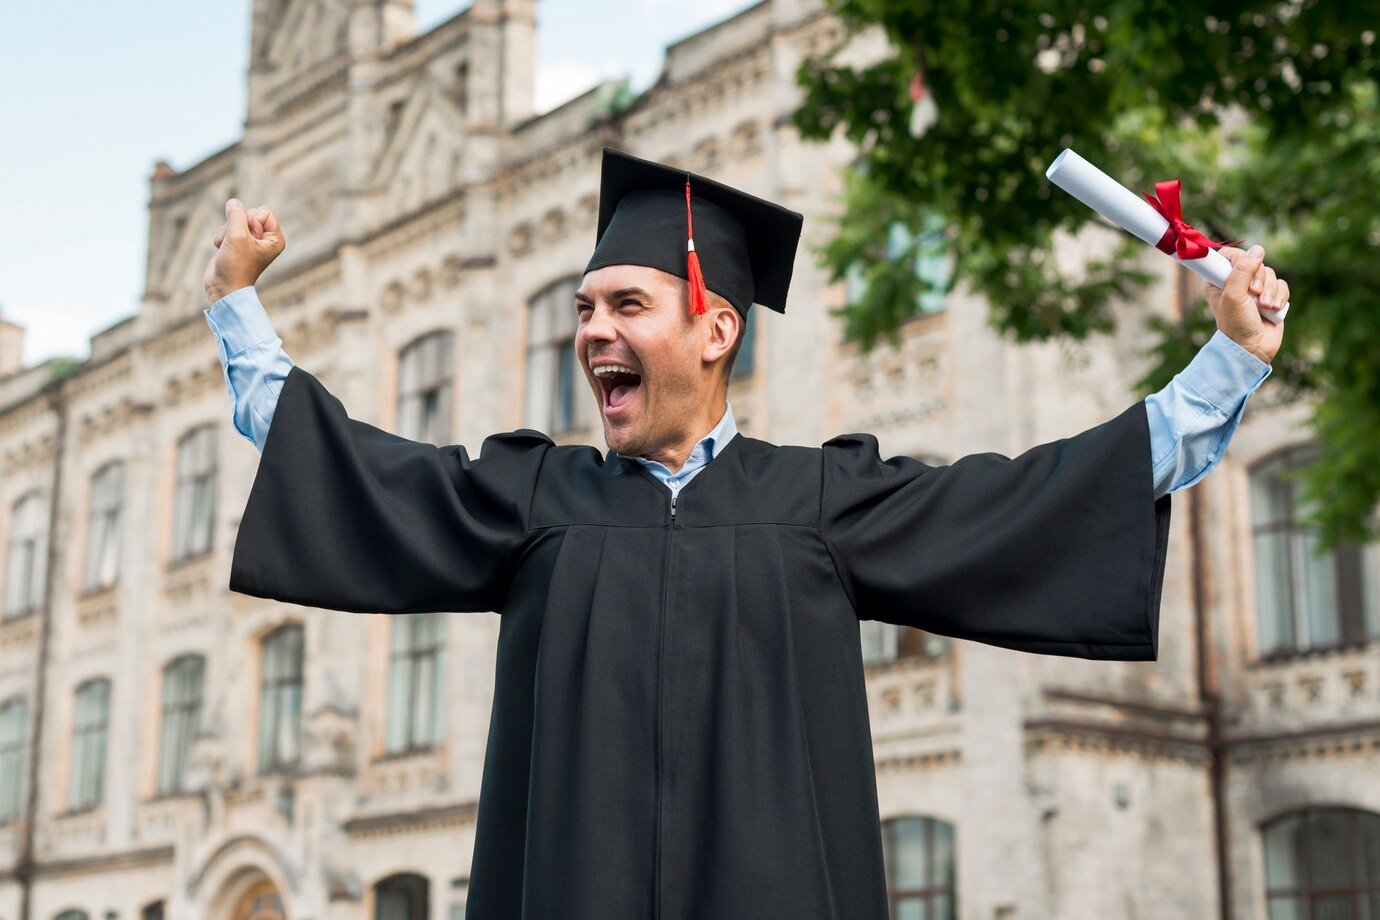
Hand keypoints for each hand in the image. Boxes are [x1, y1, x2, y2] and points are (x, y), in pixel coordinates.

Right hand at [203, 198, 285, 304]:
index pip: (264, 211)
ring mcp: (250, 241)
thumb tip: (233, 202)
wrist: (223, 288)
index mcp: (275, 239)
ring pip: (234, 220)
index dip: (251, 220)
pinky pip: (226, 227)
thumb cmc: (235, 266)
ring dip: (226, 232)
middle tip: (236, 244)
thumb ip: (236, 214)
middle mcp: (265, 239)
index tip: (248, 238)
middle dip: (236, 225)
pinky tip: (222, 250)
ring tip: (228, 248)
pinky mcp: (236, 243)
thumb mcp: (237, 236)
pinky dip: (221, 237)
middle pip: (248, 213)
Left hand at [1203, 244, 1286, 365]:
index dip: (1239, 259)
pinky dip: (1280, 296)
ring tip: (1264, 307)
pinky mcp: (1271, 296)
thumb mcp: (1234, 295)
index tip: (1242, 270)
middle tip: (1253, 294)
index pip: (1229, 255)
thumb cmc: (1236, 323)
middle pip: (1254, 262)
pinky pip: (1282, 285)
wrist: (1253, 347)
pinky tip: (1273, 309)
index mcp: (1219, 280)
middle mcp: (1236, 282)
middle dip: (1259, 279)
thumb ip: (1243, 270)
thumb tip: (1258, 249)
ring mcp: (1254, 289)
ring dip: (1270, 291)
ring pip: (1270, 273)